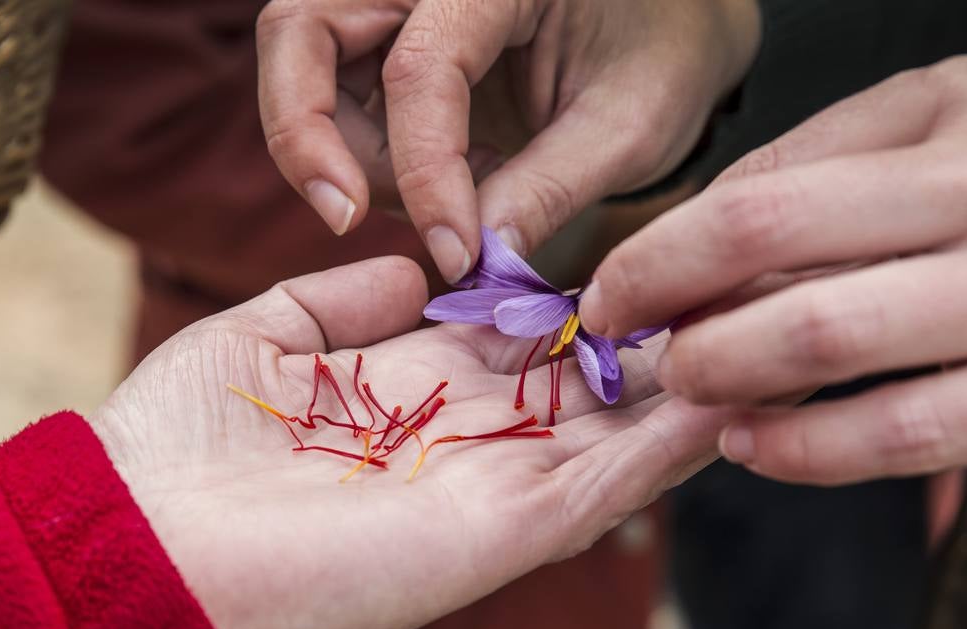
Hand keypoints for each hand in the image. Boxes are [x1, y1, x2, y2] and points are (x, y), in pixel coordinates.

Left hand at [91, 257, 727, 628]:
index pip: (506, 347)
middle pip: (570, 393)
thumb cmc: (175, 446)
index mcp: (398, 396)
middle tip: (718, 295)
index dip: (563, 306)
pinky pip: (604, 490)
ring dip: (674, 392)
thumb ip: (332, 301)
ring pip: (608, 441)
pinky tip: (726, 397)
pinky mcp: (499, 537)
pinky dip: (667, 450)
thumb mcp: (253, 339)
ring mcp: (482, 493)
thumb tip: (410, 273)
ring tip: (750, 333)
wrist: (143, 546)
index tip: (625, 263)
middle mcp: (450, 445)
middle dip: (639, 348)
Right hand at [256, 0, 760, 282]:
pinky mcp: (382, 31)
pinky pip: (326, 87)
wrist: (666, 25)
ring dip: (331, 149)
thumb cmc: (660, 57)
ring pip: (300, 59)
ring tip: (432, 203)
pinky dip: (354, 150)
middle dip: (309, 136)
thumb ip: (548, 191)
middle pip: (301, 29)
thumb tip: (475, 264)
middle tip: (348, 219)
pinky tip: (435, 185)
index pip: (422, 65)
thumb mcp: (629, 127)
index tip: (455, 253)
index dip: (426, 171)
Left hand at [580, 56, 966, 485]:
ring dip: (723, 371)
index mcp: (950, 117)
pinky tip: (751, 447)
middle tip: (619, 341)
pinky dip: (807, 449)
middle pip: (772, 244)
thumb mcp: (942, 135)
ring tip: (682, 389)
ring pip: (828, 336)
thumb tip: (692, 238)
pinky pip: (906, 430)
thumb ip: (822, 169)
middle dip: (667, 301)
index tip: (608, 292)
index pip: (760, 189)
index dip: (661, 250)